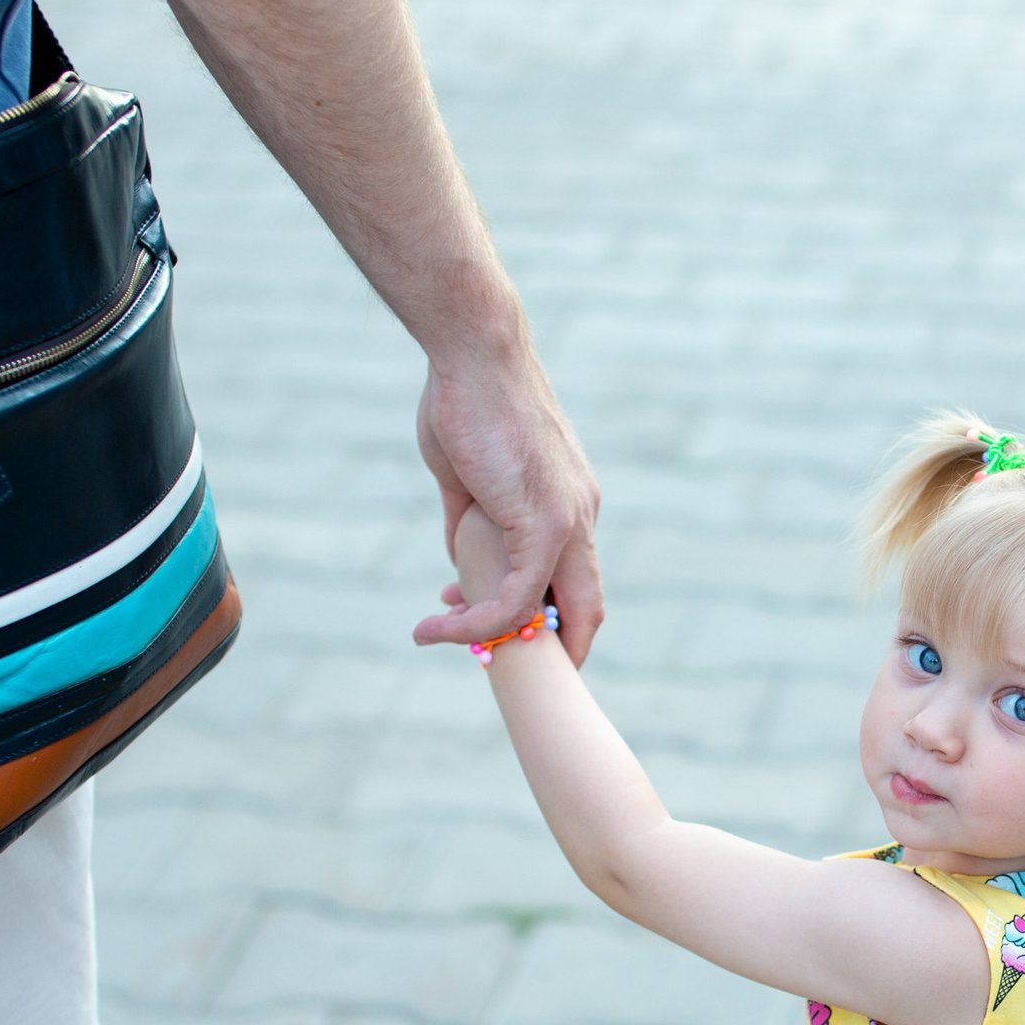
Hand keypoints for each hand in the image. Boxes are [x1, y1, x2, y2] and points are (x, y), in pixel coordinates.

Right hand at [411, 346, 604, 662]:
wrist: (474, 352)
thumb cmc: (465, 400)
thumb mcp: (466, 475)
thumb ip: (469, 521)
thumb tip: (457, 557)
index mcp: (571, 504)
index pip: (574, 580)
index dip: (547, 617)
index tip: (500, 632)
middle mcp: (581, 517)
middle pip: (588, 608)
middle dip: (553, 651)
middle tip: (506, 672)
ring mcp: (570, 521)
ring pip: (555, 613)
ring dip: (499, 641)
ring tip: (440, 639)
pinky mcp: (545, 523)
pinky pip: (516, 597)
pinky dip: (478, 622)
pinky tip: (437, 627)